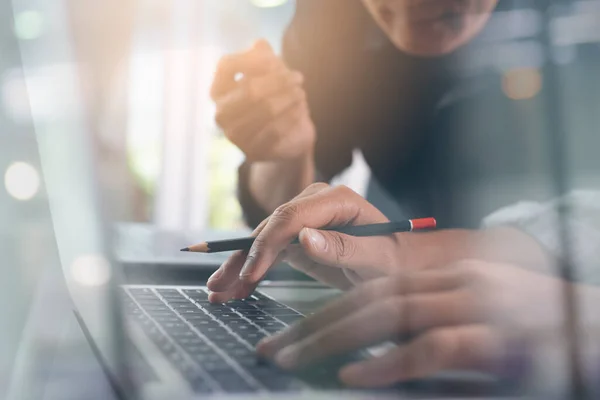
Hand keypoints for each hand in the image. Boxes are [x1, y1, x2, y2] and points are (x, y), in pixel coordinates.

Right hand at [207, 183, 399, 301]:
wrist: (400, 264)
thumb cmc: (396, 261)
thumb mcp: (377, 260)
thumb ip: (343, 248)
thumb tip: (303, 238)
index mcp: (336, 200)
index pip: (289, 217)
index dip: (266, 245)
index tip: (251, 275)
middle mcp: (315, 202)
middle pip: (269, 227)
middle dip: (241, 258)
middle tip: (218, 287)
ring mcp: (304, 217)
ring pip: (262, 240)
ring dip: (238, 266)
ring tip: (216, 292)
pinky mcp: (298, 236)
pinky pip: (268, 252)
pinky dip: (251, 271)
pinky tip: (234, 289)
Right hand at [210, 39, 314, 161]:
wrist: (287, 136)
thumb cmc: (275, 97)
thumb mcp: (271, 72)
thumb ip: (264, 57)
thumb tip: (260, 45)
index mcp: (218, 90)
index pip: (227, 66)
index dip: (252, 59)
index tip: (275, 59)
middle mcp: (220, 114)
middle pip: (250, 89)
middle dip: (279, 81)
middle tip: (299, 78)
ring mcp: (234, 135)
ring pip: (266, 111)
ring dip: (289, 98)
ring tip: (301, 93)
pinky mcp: (252, 152)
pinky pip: (275, 131)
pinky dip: (291, 117)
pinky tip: (301, 110)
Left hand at [257, 260, 573, 386]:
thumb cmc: (538, 335)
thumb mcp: (476, 322)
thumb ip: (425, 330)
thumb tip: (366, 356)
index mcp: (448, 275)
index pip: (374, 286)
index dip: (326, 308)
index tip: (289, 333)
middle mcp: (456, 280)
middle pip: (370, 297)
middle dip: (314, 324)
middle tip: (274, 349)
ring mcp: (477, 305)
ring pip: (389, 314)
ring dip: (334, 339)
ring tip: (293, 360)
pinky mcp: (496, 338)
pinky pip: (432, 347)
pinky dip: (389, 361)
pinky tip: (355, 375)